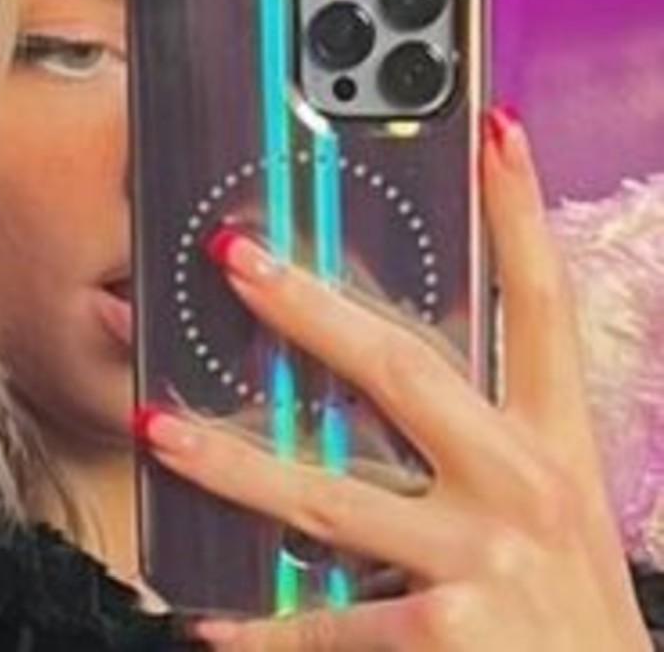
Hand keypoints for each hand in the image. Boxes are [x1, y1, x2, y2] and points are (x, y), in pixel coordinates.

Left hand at [136, 107, 650, 649]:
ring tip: (158, 428)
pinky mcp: (448, 638)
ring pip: (329, 493)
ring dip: (234, 461)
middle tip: (233, 258)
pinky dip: (262, 625)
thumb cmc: (573, 613)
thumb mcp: (558, 510)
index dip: (521, 211)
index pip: (540, 303)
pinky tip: (203, 617)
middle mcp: (522, 485)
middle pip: (402, 368)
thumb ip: (485, 439)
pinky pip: (326, 622)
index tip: (492, 130)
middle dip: (310, 308)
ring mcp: (482, 559)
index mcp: (553, 443)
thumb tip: (388, 371)